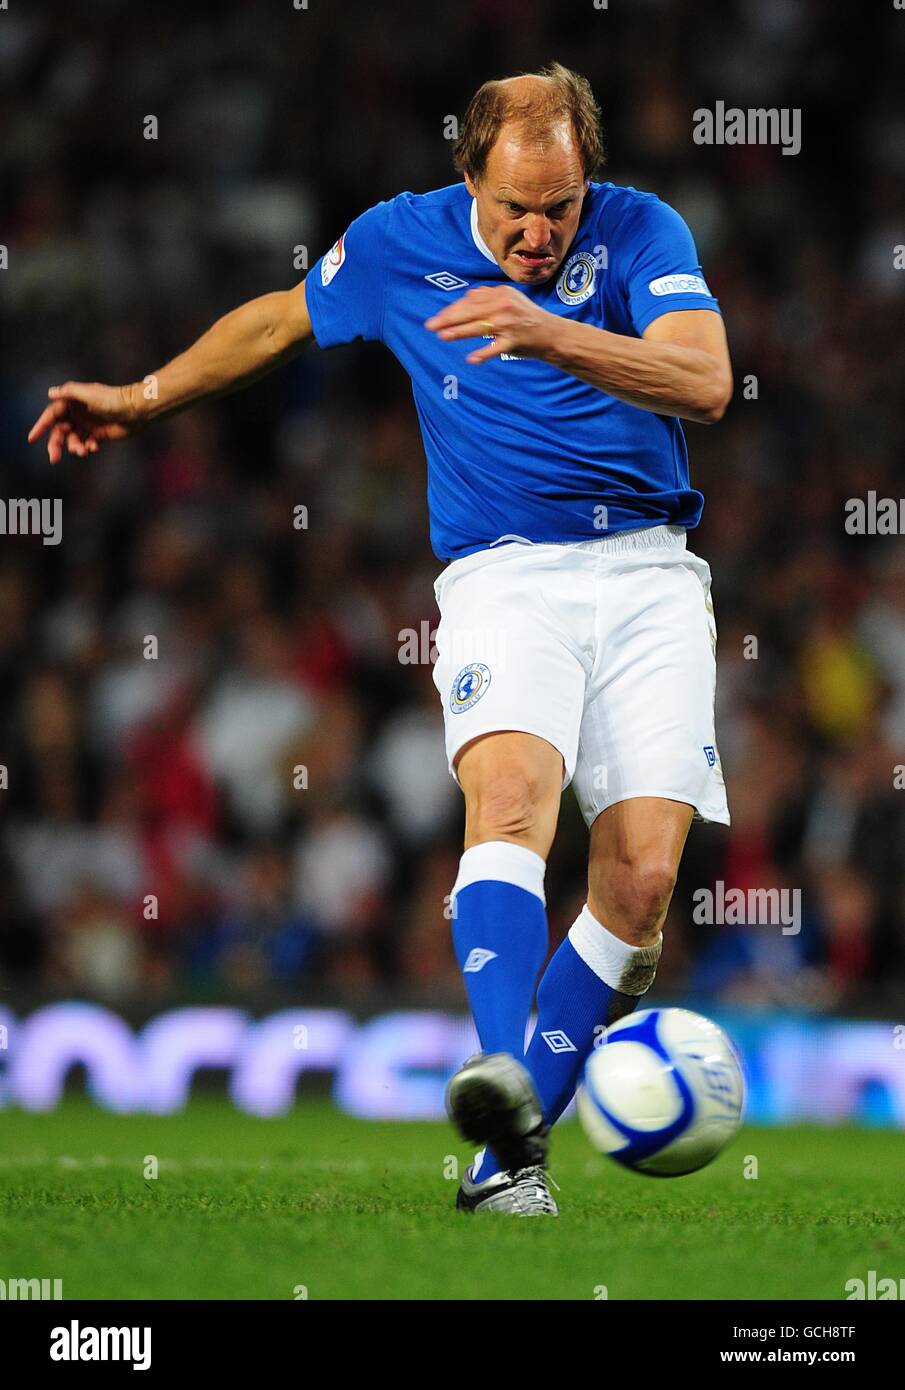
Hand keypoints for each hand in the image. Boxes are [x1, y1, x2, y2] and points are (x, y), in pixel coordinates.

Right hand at [27, 381, 142, 463]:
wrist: (135, 410)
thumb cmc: (112, 399)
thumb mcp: (88, 393)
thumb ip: (69, 392)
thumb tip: (50, 393)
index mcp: (72, 402)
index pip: (51, 415)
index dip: (41, 426)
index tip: (32, 438)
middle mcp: (77, 413)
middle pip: (60, 431)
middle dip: (56, 445)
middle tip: (54, 459)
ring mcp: (87, 424)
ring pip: (73, 440)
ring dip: (75, 447)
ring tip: (83, 451)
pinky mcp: (98, 434)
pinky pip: (86, 444)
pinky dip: (87, 448)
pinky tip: (94, 447)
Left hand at [425, 285, 557, 363]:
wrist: (552, 334)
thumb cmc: (527, 318)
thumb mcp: (510, 300)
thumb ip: (489, 297)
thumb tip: (467, 296)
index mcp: (501, 293)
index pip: (470, 300)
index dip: (452, 309)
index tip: (438, 317)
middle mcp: (504, 305)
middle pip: (471, 311)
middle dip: (448, 319)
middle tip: (430, 326)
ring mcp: (510, 324)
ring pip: (479, 327)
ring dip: (459, 332)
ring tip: (443, 336)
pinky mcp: (515, 341)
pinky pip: (496, 348)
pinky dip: (484, 353)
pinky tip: (471, 359)